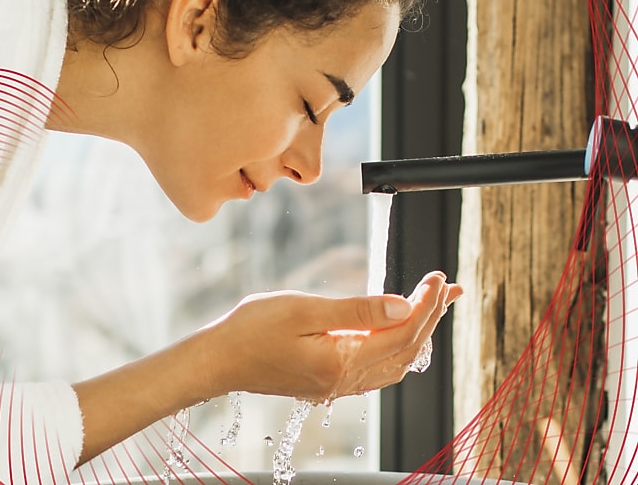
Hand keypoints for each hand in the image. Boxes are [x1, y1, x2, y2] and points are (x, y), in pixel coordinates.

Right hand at [191, 271, 460, 401]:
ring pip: (396, 364)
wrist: (217, 361)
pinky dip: (397, 348)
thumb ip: (355, 311)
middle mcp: (344, 381)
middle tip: (446, 287)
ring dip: (419, 334)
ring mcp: (335, 386)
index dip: (426, 304)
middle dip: (430, 316)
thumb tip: (402, 307)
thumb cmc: (249, 331)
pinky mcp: (325, 383)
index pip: (403, 333)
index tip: (437, 277)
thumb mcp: (302, 310)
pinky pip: (377, 370)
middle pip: (407, 351)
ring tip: (432, 306)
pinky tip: (397, 332)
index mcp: (341, 363)